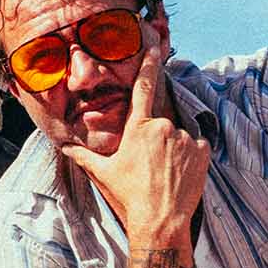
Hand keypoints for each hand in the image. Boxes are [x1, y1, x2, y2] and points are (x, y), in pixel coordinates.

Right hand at [60, 35, 209, 242]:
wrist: (160, 221)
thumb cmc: (128, 196)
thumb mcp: (102, 174)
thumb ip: (83, 156)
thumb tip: (64, 147)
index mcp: (138, 128)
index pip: (143, 88)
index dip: (149, 64)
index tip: (155, 46)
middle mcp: (163, 127)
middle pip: (159, 124)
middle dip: (155, 141)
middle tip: (149, 167)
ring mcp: (185, 139)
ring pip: (176, 137)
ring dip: (171, 150)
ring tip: (164, 175)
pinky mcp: (202, 152)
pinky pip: (195, 147)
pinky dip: (188, 157)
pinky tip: (179, 175)